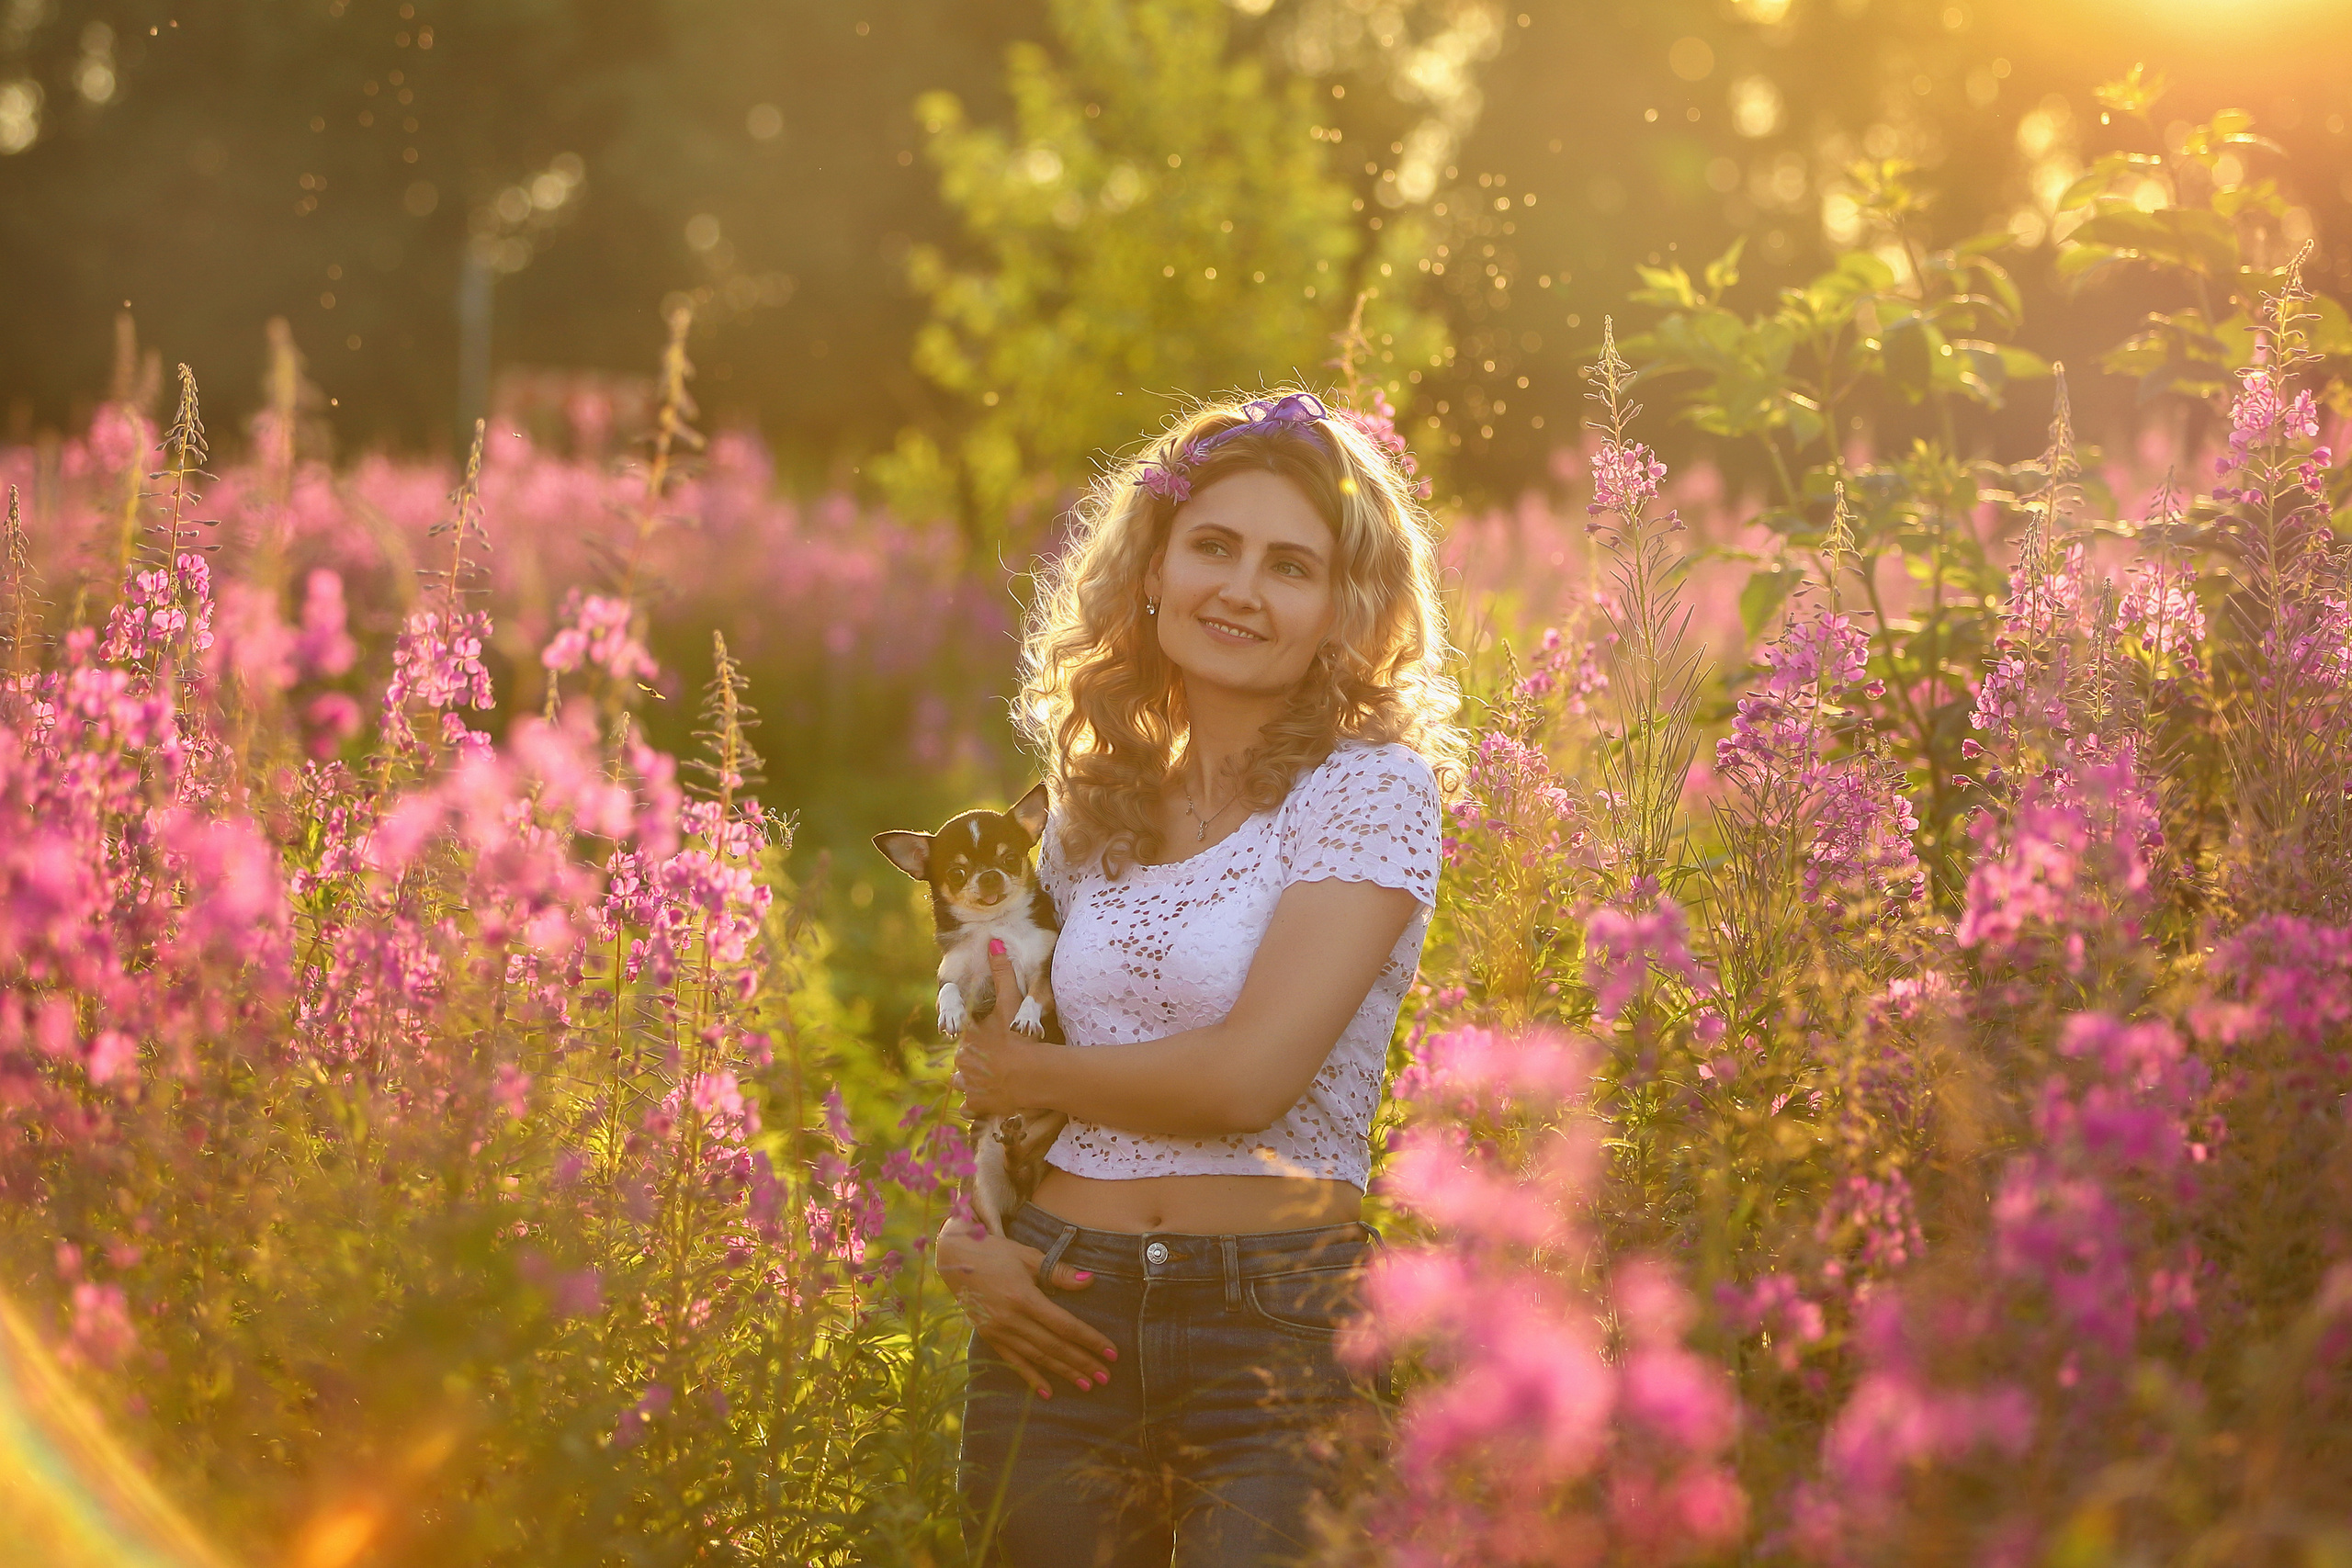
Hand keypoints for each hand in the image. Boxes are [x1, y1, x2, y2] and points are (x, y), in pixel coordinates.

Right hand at [933, 1216, 1116, 1396]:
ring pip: (1037, 1357)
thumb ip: (1059, 1272)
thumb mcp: (1029, 1257)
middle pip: (1054, 1346)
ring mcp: (998, 1331)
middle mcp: (1010, 1319)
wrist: (955, 1258)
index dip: (1090, 1340)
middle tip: (1106, 1377)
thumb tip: (1089, 1281)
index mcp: (1023, 1297)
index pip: (1065, 1325)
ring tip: (1087, 1385)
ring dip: (1063, 1372)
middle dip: (1082, 1362)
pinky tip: (1048, 1391)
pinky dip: (1031, 1377)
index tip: (1111, 1352)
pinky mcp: (989, 1336)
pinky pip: (1013, 1361)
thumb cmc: (996, 1253)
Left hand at [953, 939, 1053, 1117]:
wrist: (1032, 1076)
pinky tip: (990, 1100)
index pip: (961, 1031)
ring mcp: (968, 1084)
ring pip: (964, 1081)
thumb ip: (1003, 972)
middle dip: (976, 1059)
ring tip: (995, 1079)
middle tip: (997, 1059)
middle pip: (964, 1058)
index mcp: (969, 1036)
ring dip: (975, 1080)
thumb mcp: (1012, 1002)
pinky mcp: (976, 1105)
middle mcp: (962, 1061)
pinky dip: (977, 1104)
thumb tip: (993, 941)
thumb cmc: (1021, 1037)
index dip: (972, 1033)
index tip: (985, 1038)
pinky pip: (970, 1106)